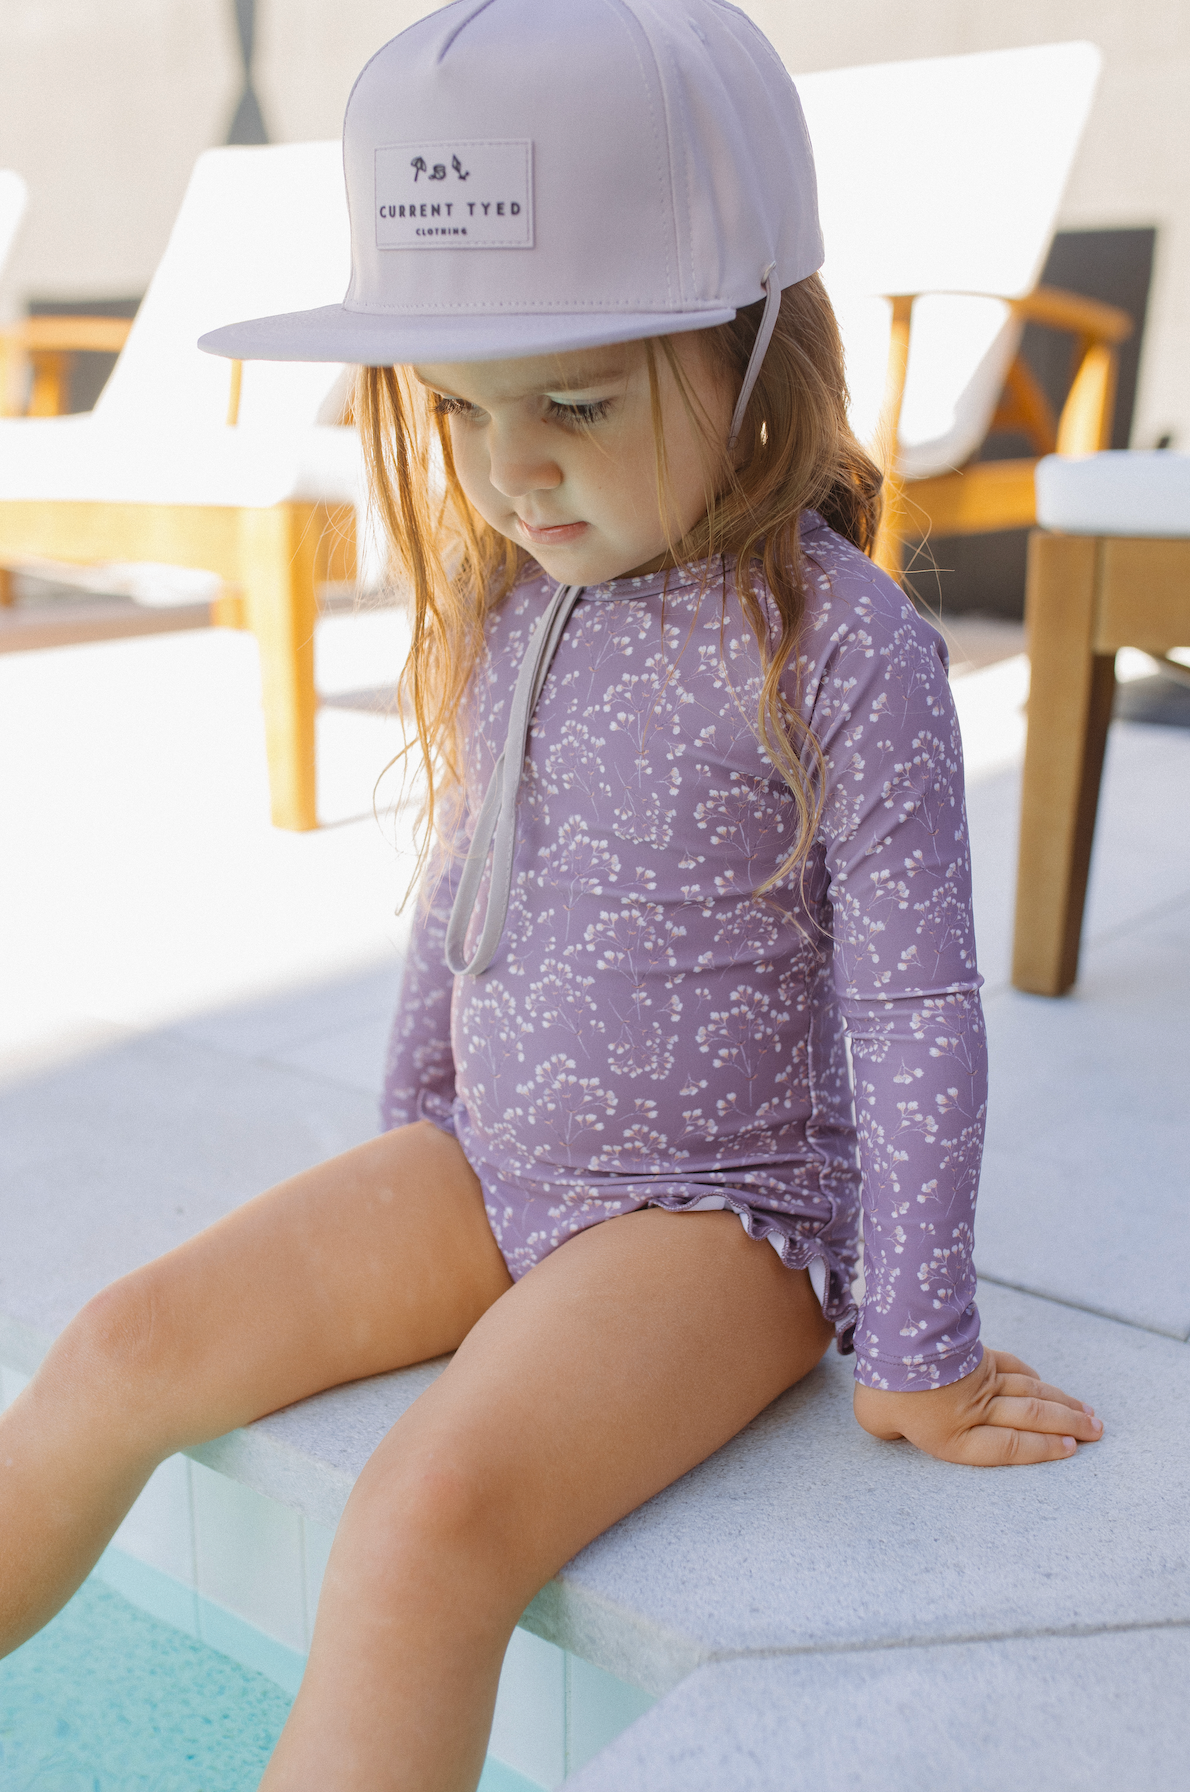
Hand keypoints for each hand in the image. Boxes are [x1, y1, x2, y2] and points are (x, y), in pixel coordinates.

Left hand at [853, 1347, 1103, 1466]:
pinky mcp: (980, 1355)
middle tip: (1098, 1432)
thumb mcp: (876, 1420)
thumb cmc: (883, 1385)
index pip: (1007, 1449)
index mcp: (955, 1437)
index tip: (1069, 1449)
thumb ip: (892, 1432)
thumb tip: (896, 1427)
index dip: (1041, 1451)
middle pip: (1032, 1420)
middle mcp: (977, 1412)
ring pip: (1032, 1393)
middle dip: (1068, 1427)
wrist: (897, 1335)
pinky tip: (1047, 1385)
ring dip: (1063, 1403)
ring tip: (1089, 1414)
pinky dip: (1034, 1377)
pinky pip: (1015, 1368)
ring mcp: (982, 1381)